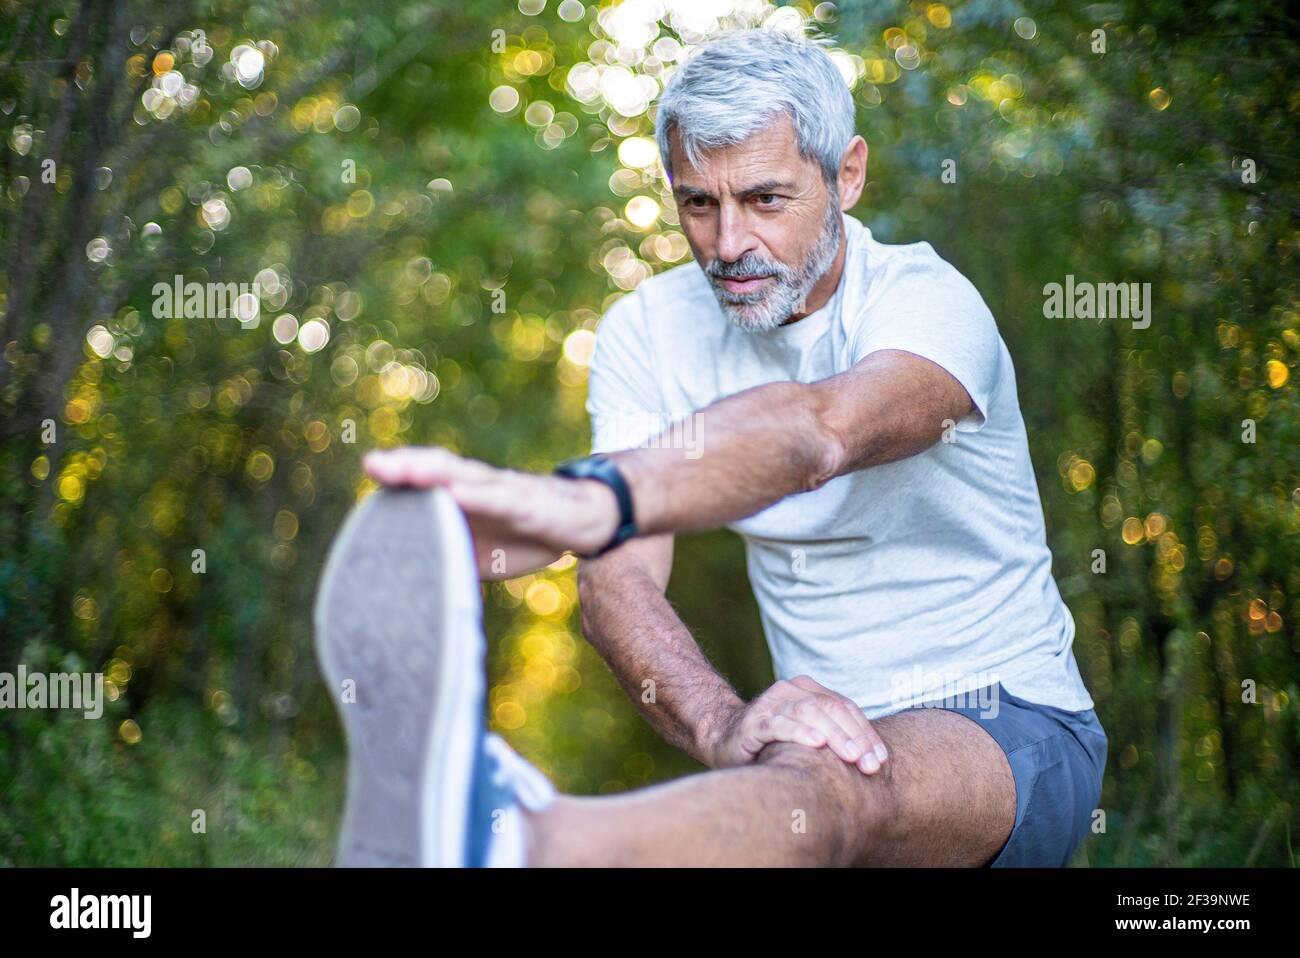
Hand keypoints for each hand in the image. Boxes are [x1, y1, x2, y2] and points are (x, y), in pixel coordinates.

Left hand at [363, 446, 619, 579]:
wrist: (582, 521)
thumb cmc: (525, 535)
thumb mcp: (479, 554)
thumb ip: (446, 560)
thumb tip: (408, 589)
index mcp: (463, 496)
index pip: (426, 479)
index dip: (398, 474)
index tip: (369, 470)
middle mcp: (478, 485)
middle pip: (438, 469)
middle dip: (405, 466)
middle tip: (373, 465)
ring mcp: (503, 490)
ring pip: (465, 475)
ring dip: (434, 472)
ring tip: (405, 471)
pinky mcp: (527, 503)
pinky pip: (499, 497)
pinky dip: (477, 494)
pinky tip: (456, 493)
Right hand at [704, 675, 888, 774]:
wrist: (722, 736)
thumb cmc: (773, 741)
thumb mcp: (806, 734)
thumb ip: (832, 735)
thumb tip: (875, 760)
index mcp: (809, 691)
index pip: (846, 708)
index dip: (867, 732)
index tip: (882, 760)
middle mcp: (792, 691)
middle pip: (832, 708)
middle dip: (856, 737)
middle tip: (871, 764)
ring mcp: (772, 704)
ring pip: (810, 713)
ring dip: (835, 735)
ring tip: (852, 755)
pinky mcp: (754, 721)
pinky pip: (779, 724)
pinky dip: (800, 732)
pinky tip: (816, 743)